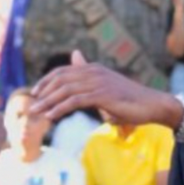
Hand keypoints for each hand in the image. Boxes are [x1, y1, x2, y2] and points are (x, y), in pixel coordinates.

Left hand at [31, 51, 178, 128]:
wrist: (152, 104)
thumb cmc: (129, 99)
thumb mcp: (107, 89)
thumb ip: (91, 82)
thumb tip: (80, 73)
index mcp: (93, 69)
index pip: (63, 71)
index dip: (47, 81)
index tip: (36, 93)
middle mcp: (94, 72)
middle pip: (60, 79)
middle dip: (44, 92)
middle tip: (31, 105)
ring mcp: (98, 82)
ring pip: (65, 90)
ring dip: (48, 102)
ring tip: (36, 112)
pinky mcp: (102, 95)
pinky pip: (75, 100)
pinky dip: (60, 108)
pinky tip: (51, 116)